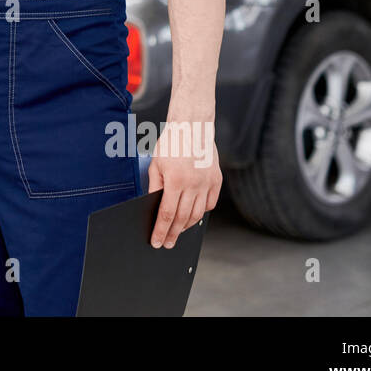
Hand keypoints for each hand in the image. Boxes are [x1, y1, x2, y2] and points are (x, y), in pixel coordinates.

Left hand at [146, 120, 221, 247]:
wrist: (193, 127)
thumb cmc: (171, 143)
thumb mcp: (156, 164)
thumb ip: (155, 186)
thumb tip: (153, 207)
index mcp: (175, 180)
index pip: (167, 214)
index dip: (161, 231)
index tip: (157, 242)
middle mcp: (193, 184)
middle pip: (182, 218)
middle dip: (173, 234)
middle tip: (167, 244)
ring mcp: (207, 183)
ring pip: (198, 214)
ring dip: (187, 226)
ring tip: (178, 231)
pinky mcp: (217, 181)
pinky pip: (210, 204)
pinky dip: (201, 213)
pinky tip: (193, 216)